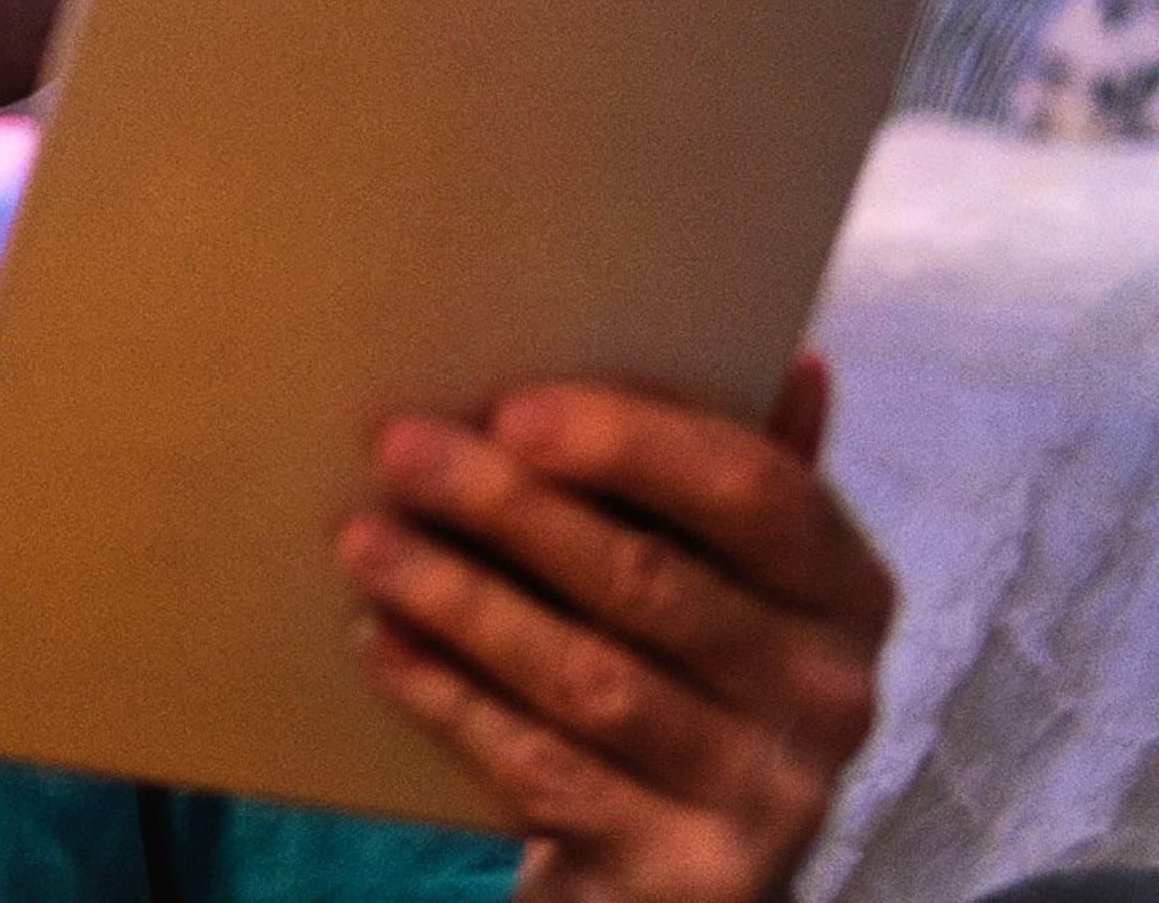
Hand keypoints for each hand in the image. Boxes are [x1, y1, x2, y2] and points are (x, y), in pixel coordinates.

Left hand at [337, 355, 889, 902]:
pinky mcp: (690, 877)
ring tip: (367, 540)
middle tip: (400, 449)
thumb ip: (738, 470)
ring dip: (464, 602)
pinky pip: (548, 772)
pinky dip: (454, 702)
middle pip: (651, 582)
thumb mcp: (734, 568)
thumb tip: (795, 361)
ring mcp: (765, 797)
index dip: (633, 444)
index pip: (755, 492)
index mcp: (845, 588)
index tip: (511, 408)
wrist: (683, 861)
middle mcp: (828, 694)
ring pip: (590, 681)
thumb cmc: (690, 664)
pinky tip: (384, 642)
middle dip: (510, 508)